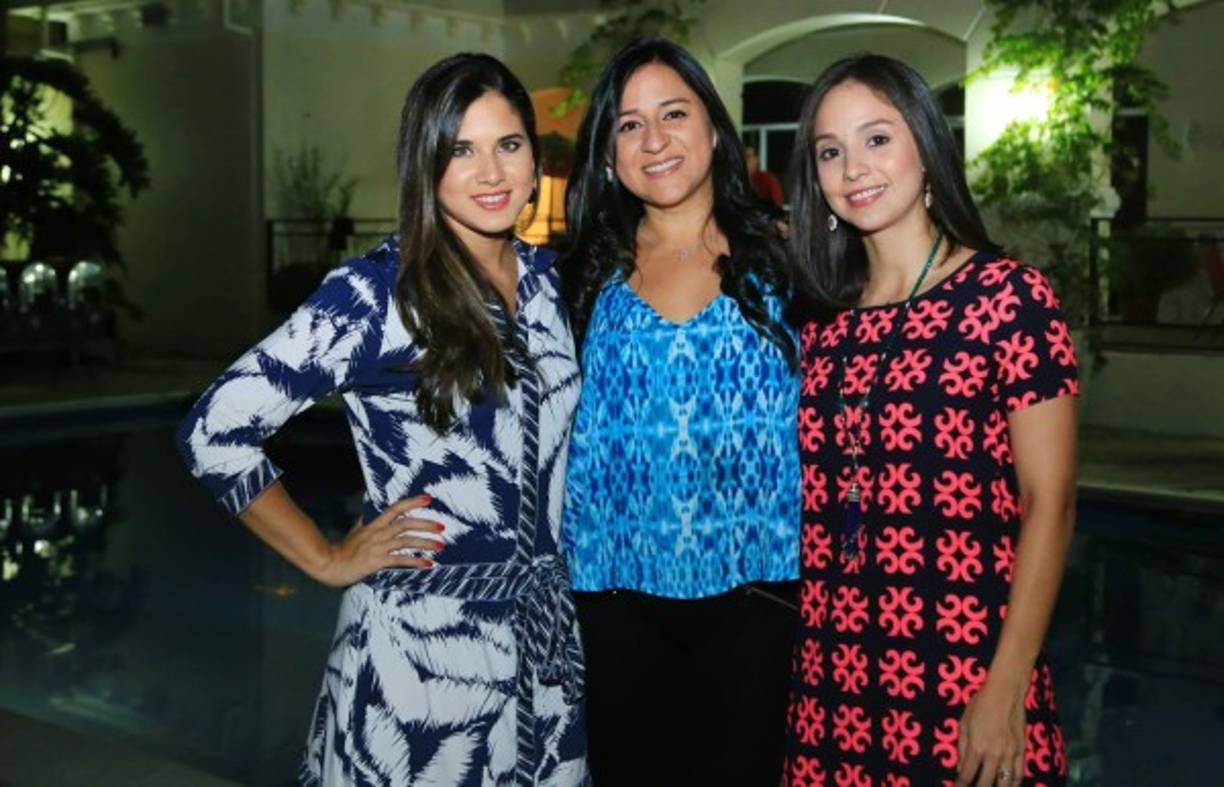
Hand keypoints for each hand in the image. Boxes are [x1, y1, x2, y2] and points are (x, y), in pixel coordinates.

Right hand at [313, 495, 442, 586]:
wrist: (329, 564)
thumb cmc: (343, 550)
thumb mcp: (355, 531)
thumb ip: (365, 522)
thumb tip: (368, 512)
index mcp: (374, 525)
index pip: (395, 509)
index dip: (412, 502)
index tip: (428, 499)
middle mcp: (377, 533)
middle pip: (405, 523)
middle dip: (425, 524)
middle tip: (441, 527)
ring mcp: (377, 546)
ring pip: (405, 540)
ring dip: (425, 542)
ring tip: (440, 545)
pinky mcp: (376, 561)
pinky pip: (399, 559)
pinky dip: (415, 561)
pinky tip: (427, 563)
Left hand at [955, 674, 1025, 785]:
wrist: (1005, 692)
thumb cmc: (980, 704)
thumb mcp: (964, 723)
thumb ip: (962, 748)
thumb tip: (961, 768)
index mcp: (977, 747)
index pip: (967, 775)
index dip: (960, 785)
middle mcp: (994, 754)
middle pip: (986, 784)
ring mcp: (1010, 754)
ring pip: (1005, 783)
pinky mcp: (1022, 751)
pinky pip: (1019, 775)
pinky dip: (1013, 784)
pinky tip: (1007, 785)